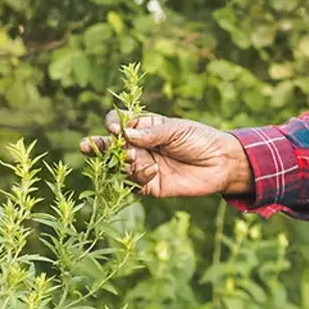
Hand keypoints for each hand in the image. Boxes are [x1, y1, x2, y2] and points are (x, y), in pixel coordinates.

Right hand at [79, 111, 253, 199]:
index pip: (119, 123)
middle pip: (110, 146)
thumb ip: (152, 134)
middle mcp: (139, 146)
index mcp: (144, 127)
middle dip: (97, 146)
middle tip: (87, 146)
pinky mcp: (150, 186)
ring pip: (118, 167)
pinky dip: (138, 177)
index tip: (116, 129)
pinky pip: (134, 183)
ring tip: (130, 158)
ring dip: (119, 163)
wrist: (221, 163)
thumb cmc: (199, 139)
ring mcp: (143, 166)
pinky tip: (153, 170)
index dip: (113, 125)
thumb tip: (126, 136)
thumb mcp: (176, 130)